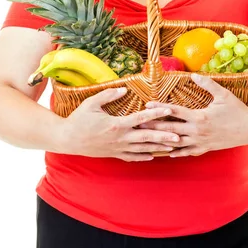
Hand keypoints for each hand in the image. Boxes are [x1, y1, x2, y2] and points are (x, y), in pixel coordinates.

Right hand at [58, 87, 180, 160]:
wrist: (68, 139)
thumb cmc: (79, 119)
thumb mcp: (91, 103)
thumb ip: (109, 95)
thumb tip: (124, 89)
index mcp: (116, 124)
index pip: (141, 119)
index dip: (156, 114)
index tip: (169, 111)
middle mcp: (120, 138)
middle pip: (147, 137)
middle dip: (164, 136)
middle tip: (179, 135)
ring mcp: (118, 148)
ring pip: (143, 149)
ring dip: (159, 148)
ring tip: (173, 147)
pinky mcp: (114, 154)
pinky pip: (133, 157)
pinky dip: (145, 157)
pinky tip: (154, 156)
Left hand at [138, 73, 247, 157]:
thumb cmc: (237, 109)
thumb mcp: (223, 94)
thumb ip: (207, 84)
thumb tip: (193, 74)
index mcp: (200, 117)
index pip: (175, 112)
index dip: (160, 108)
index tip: (146, 106)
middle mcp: (197, 131)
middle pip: (170, 129)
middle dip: (153, 126)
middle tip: (138, 124)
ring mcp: (200, 142)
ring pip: (176, 143)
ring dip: (161, 141)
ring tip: (147, 140)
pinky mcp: (205, 148)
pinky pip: (187, 152)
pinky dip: (176, 153)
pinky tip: (166, 152)